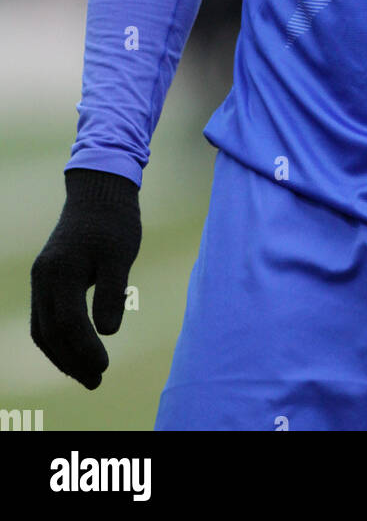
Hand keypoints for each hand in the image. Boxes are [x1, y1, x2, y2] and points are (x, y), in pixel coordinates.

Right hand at [30, 169, 141, 388]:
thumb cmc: (115, 221)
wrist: (99, 191)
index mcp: (61, 271)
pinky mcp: (46, 278)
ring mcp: (41, 278)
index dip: (86, 349)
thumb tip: (107, 332)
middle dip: (73, 361)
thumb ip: (111, 292)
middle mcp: (43, 278)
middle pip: (51, 332)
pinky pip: (45, 318)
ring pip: (44, 329)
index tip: (105, 367)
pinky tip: (77, 352)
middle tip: (97, 382)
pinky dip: (58, 340)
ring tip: (88, 375)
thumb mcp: (120, 255)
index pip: (69, 323)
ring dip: (63, 356)